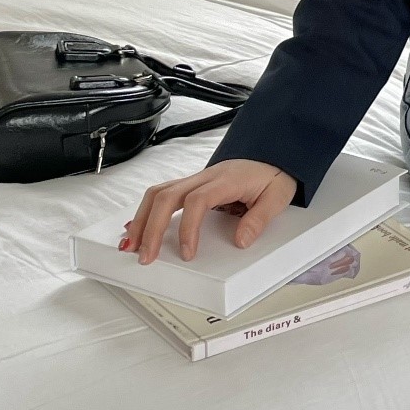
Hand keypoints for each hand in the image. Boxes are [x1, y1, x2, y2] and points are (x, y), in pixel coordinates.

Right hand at [121, 160, 297, 264]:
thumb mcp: (278, 196)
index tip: (187, 252)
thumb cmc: (273, 174)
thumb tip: (241, 240)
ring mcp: (196, 179)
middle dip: (151, 227)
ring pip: (158, 193)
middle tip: (146, 255)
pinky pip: (162, 193)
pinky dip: (145, 211)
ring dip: (142, 219)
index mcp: (226, 179)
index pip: (198, 200)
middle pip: (167, 195)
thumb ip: (260, 219)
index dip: (188, 228)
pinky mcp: (192, 185)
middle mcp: (206, 177)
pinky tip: (136, 227)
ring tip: (131, 244)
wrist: (274, 154)